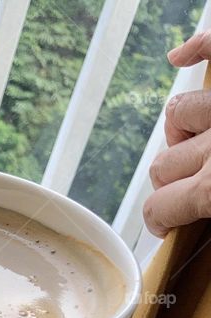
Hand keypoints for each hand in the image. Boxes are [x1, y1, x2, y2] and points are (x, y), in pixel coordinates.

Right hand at [146, 32, 210, 236]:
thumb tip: (196, 231)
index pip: (157, 207)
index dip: (158, 221)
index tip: (166, 228)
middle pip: (162, 165)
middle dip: (171, 182)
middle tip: (190, 192)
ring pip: (178, 113)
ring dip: (181, 132)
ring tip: (199, 144)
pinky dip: (199, 47)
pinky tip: (182, 56)